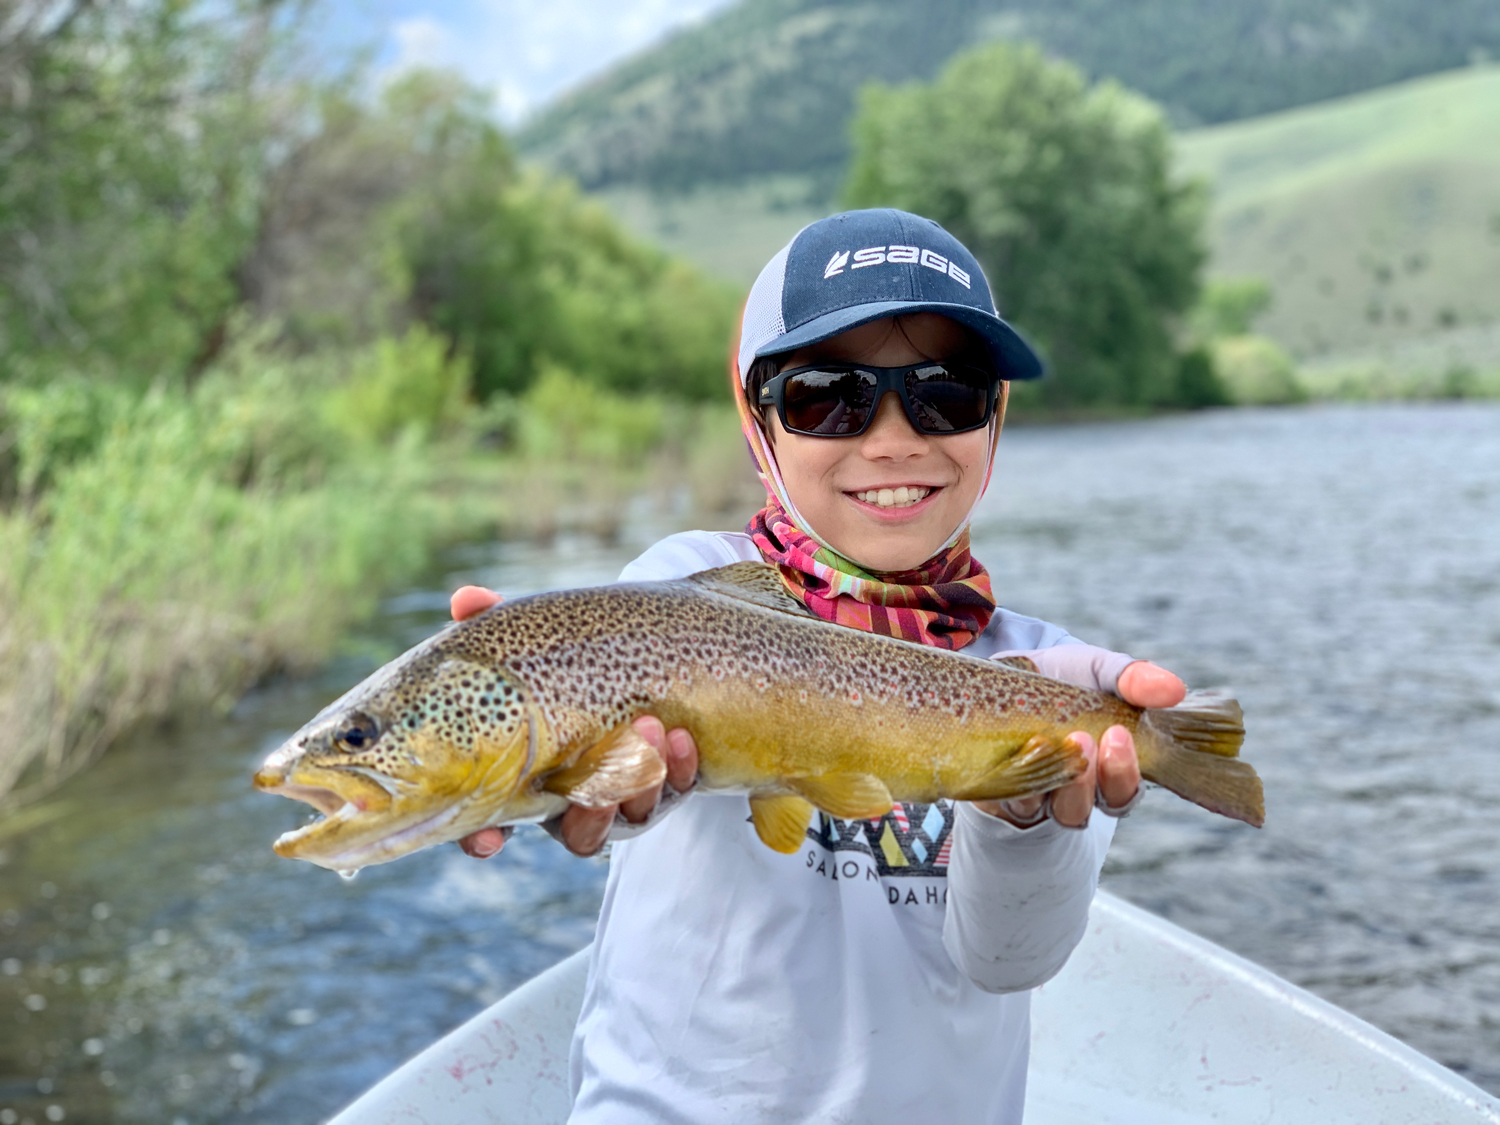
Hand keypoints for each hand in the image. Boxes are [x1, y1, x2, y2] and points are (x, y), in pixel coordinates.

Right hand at [447, 586, 699, 858]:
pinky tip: (682, 738)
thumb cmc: (557, 659)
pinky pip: (678, 788)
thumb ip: (490, 621)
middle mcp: (575, 801)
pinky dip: (681, 767)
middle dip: (591, 814)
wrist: (633, 653)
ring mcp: (625, 797)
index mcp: (524, 781)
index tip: (490, 839)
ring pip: (632, 814)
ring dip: (642, 781)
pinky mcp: (668, 783)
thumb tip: (466, 601)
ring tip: (651, 728)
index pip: (492, 827)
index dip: (485, 839)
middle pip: (579, 833)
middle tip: (600, 781)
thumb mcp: (524, 641)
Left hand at [974, 660, 1183, 827]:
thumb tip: (1174, 690)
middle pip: (1088, 809)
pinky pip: (1007, 797)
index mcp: (1106, 770)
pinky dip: (1014, 777)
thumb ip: (1133, 679)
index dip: (1125, 774)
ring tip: (1048, 742)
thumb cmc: (1063, 678)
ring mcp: (1035, 794)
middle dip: (1093, 780)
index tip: (1119, 735)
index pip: (1124, 792)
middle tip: (1087, 739)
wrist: (1003, 672)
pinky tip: (1018, 751)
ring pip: (1049, 808)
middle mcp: (1073, 791)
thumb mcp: (1099, 670)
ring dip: (1053, 781)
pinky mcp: (997, 789)